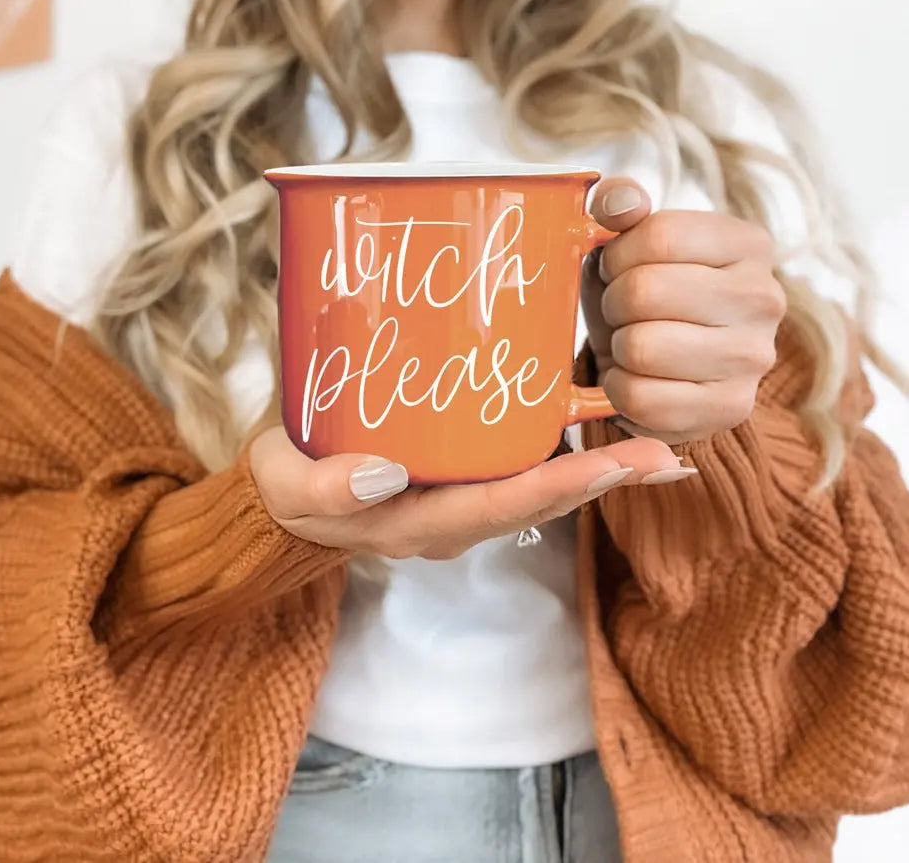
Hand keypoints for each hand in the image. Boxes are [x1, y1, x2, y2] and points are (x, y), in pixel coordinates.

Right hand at [249, 426, 682, 559]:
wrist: (286, 491)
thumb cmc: (288, 484)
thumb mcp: (288, 488)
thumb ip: (325, 491)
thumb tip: (384, 475)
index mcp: (416, 524)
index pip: (498, 508)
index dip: (557, 486)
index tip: (612, 464)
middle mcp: (450, 520)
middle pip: (537, 502)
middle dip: (602, 481)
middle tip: (666, 457)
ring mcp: (458, 501)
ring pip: (537, 487)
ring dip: (598, 471)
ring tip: (659, 451)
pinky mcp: (459, 477)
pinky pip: (520, 470)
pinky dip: (564, 454)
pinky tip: (601, 428)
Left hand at [581, 178, 786, 444]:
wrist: (666, 370)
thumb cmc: (644, 298)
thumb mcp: (629, 245)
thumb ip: (620, 206)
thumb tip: (617, 202)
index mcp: (748, 244)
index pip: (658, 235)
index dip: (616, 256)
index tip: (618, 270)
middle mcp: (764, 298)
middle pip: (644, 291)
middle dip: (613, 304)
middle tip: (623, 314)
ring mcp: (754, 357)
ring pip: (640, 347)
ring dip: (617, 349)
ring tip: (632, 345)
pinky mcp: (732, 408)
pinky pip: (641, 398)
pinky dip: (620, 390)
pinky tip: (637, 380)